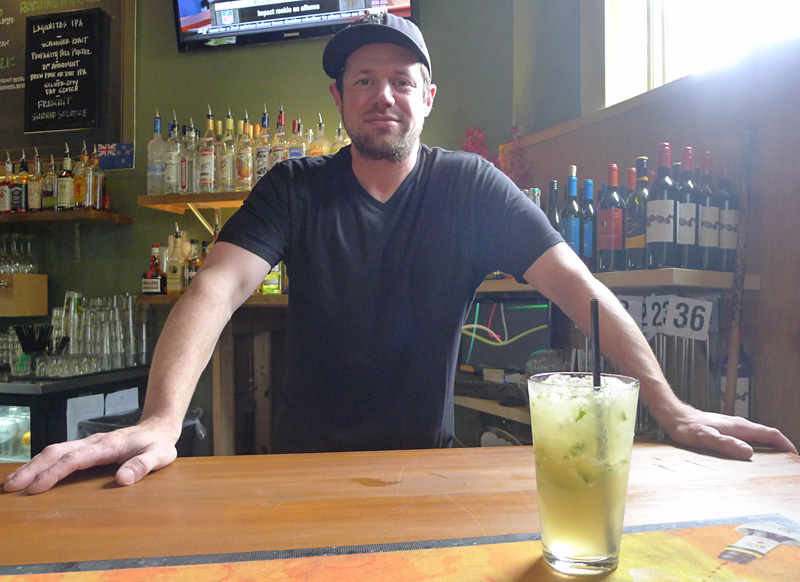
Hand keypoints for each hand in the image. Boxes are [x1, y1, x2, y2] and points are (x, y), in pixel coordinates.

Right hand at [2, 418, 177, 494]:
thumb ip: (143, 466)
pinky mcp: (87, 447)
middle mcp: (93, 442)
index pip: (75, 459)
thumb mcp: (159, 456)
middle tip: (11, 487)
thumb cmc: (158, 444)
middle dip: (33, 469)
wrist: (158, 427)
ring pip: (55, 451)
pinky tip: (32, 474)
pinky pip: (61, 453)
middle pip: (57, 452)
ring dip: (33, 466)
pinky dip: (43, 463)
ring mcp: (88, 443)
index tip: (36, 488)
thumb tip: (123, 479)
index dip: (54, 473)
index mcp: (107, 446)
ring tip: (13, 483)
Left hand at [664, 406, 797, 459]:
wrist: (675, 417)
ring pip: (759, 437)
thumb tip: (749, 453)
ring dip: (770, 447)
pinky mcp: (727, 430)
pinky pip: (748, 438)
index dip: (786, 444)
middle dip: (782, 447)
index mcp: (740, 426)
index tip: (795, 456)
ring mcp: (734, 426)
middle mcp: (740, 425)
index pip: (771, 433)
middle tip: (790, 463)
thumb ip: (727, 444)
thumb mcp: (706, 438)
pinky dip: (757, 446)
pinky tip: (752, 456)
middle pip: (768, 435)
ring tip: (777, 462)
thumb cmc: (688, 428)